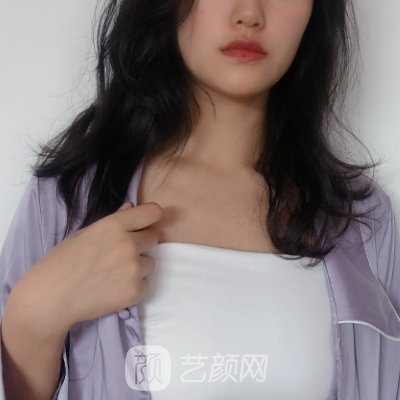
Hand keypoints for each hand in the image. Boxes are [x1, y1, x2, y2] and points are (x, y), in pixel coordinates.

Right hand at [11, 201, 161, 331]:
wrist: (49, 299)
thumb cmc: (61, 262)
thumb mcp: (84, 234)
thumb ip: (114, 220)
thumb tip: (131, 207)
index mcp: (114, 225)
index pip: (152, 212)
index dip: (149, 217)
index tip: (144, 223)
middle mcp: (128, 244)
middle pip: (153, 237)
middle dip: (141, 243)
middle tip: (119, 253)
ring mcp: (133, 269)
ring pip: (149, 262)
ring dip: (137, 266)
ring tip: (112, 273)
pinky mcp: (135, 291)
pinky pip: (144, 283)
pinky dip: (133, 286)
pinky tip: (112, 288)